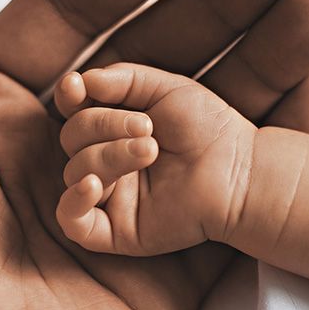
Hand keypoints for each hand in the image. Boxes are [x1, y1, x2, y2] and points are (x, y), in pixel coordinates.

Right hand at [54, 63, 256, 254]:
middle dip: (104, 125)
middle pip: (73, 138)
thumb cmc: (209, 129)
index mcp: (113, 127)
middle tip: (147, 128)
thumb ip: (123, 79)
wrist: (240, 172)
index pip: (73, 110)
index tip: (77, 87)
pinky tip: (94, 185)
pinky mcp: (114, 230)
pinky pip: (72, 220)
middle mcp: (105, 160)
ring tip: (151, 150)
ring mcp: (109, 196)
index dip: (69, 97)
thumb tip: (81, 81)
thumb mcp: (167, 88)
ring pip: (76, 172)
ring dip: (109, 156)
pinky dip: (74, 201)